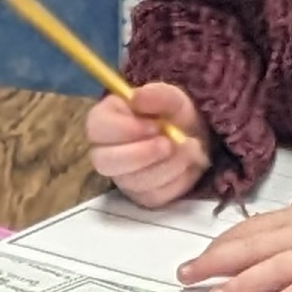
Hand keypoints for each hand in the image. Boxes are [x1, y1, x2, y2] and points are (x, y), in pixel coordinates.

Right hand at [86, 81, 210, 207]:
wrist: (195, 138)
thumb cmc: (174, 115)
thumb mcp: (172, 98)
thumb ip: (155, 94)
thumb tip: (135, 97)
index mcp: (106, 121)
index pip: (96, 128)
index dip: (123, 129)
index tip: (153, 125)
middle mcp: (107, 153)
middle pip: (104, 162)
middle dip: (140, 154)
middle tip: (168, 143)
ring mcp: (123, 178)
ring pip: (133, 182)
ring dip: (167, 165)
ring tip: (189, 148)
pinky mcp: (143, 197)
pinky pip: (154, 195)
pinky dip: (178, 179)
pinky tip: (187, 164)